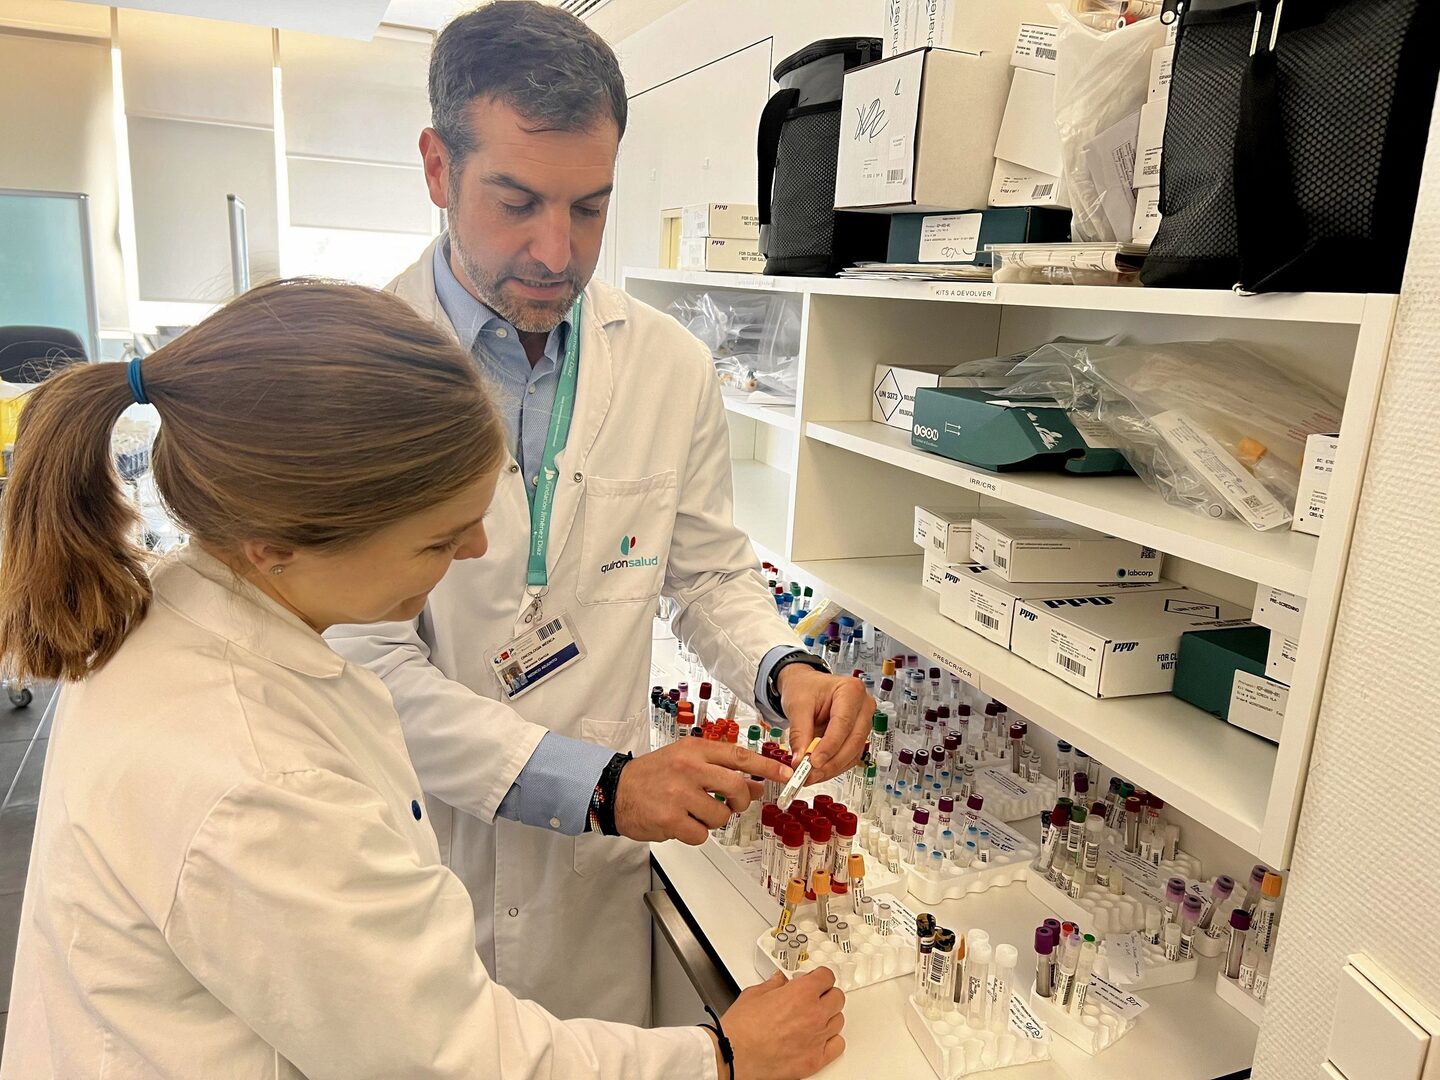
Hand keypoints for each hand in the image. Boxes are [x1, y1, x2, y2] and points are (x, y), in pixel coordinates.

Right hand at [613, 740, 792, 844]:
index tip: (788, 774)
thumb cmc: (653, 775)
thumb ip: (720, 770)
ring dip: (713, 820)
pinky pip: (701, 834)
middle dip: (741, 801)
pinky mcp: (670, 819)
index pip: (740, 756)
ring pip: (721, 815)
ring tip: (694, 813)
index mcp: (695, 751)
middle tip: (734, 804)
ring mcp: (679, 794)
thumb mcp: (687, 762)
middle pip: (736, 787)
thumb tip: (756, 785)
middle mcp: (689, 769)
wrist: (615, 790)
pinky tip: (681, 823)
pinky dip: (695, 833)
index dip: (767, 767)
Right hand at [719, 969, 845, 1079]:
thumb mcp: (755, 993)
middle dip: (826, 994)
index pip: (826, 977)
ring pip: (838, 1020)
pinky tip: (821, 1038)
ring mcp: (817, 1038)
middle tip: (815, 996)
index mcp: (801, 993)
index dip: (820, 976)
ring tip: (815, 1017)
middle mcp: (814, 1014)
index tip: (816, 979)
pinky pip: (838, 1045)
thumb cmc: (741, 1028)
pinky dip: (831, 1040)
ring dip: (829, 1016)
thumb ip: (773, 984)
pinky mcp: (815, 1059)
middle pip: (837, 997)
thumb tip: (780, 980)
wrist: (734, 1054)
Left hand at [777, 667, 872, 782]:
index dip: (829, 746)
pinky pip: (850, 757)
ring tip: (810, 775)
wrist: (805, 687)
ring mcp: (863, 722)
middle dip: (831, 762)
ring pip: (853, 752)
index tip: (814, 762)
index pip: (843, 723)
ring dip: (832, 768)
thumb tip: (800, 759)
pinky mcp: (858, 736)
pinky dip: (834, 767)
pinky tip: (819, 771)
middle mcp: (863, 706)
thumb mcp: (797, 705)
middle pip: (853, 741)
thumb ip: (799, 733)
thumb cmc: (804, 688)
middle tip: (809, 774)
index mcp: (851, 690)